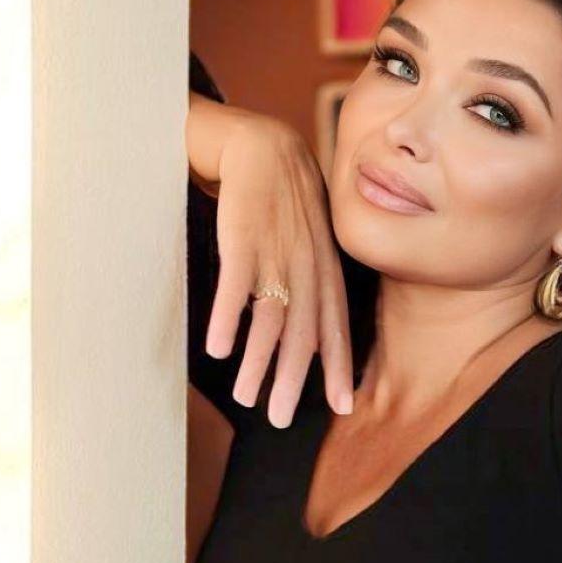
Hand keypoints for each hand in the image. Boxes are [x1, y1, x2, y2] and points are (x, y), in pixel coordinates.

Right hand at [206, 114, 353, 426]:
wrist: (261, 142)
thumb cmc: (283, 201)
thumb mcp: (310, 243)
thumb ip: (314, 287)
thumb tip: (314, 338)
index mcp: (324, 269)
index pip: (337, 326)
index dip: (340, 366)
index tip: (345, 406)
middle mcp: (305, 265)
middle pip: (304, 333)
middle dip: (295, 380)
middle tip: (283, 420)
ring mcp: (275, 251)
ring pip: (270, 317)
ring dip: (257, 361)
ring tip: (245, 396)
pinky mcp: (241, 235)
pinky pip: (235, 284)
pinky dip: (227, 316)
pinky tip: (216, 348)